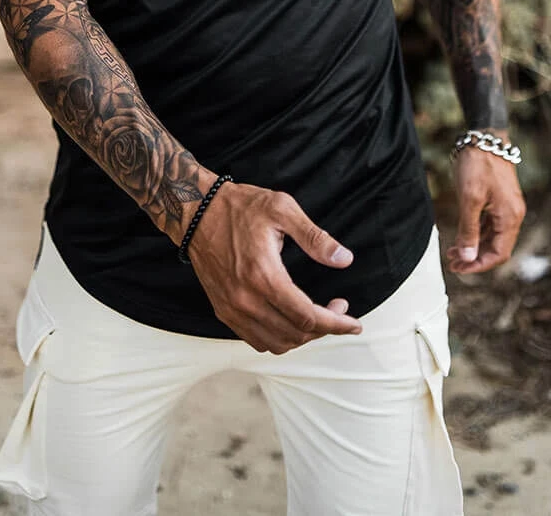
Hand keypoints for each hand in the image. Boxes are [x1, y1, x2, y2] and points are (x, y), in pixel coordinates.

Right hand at [184, 181, 362, 352]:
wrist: (196, 212)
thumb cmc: (240, 206)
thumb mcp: (282, 208)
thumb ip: (315, 237)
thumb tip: (344, 259)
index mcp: (264, 276)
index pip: (308, 317)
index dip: (336, 323)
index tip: (354, 323)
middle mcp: (246, 300)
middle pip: (295, 335)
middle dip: (324, 328)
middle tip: (337, 310)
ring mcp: (232, 308)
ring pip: (276, 343)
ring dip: (302, 337)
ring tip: (317, 317)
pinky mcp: (223, 310)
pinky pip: (255, 340)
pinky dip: (278, 338)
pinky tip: (289, 321)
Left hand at [446, 136, 525, 274]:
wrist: (484, 136)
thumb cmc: (477, 165)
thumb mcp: (469, 199)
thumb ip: (469, 230)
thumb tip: (467, 258)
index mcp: (510, 217)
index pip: (499, 254)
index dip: (478, 265)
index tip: (458, 269)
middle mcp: (513, 215)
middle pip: (497, 248)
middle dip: (474, 258)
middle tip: (451, 263)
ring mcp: (508, 207)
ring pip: (493, 237)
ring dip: (474, 246)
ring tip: (452, 252)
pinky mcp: (500, 200)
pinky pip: (491, 224)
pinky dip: (477, 233)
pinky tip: (462, 235)